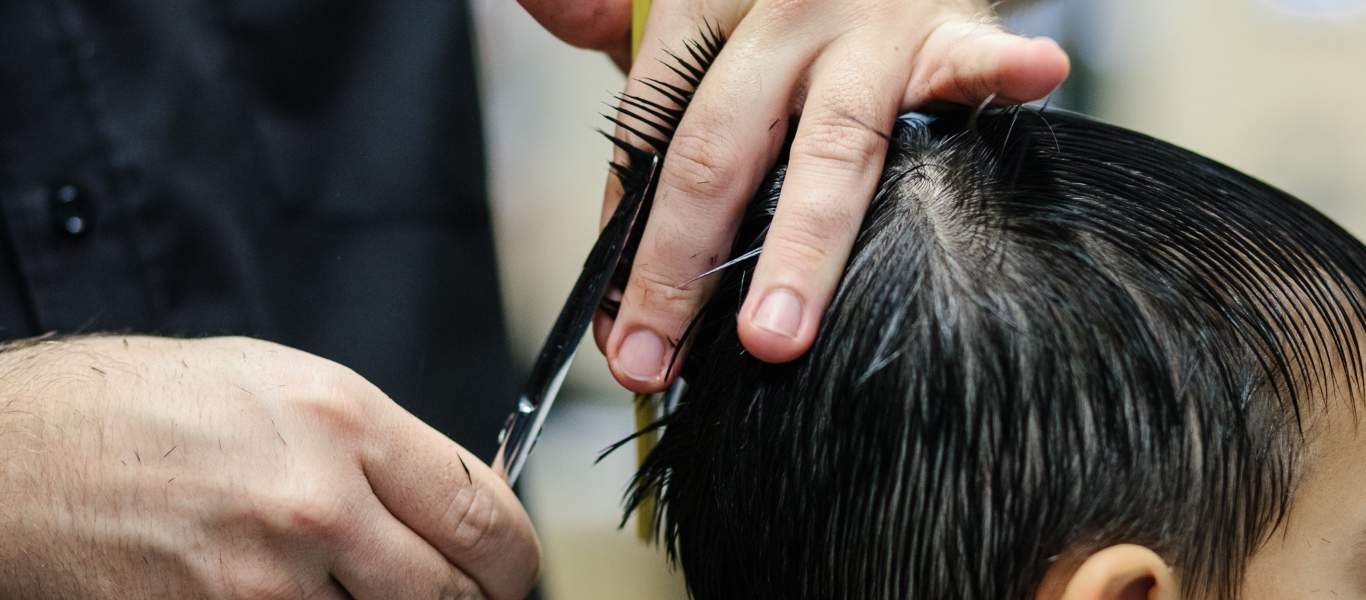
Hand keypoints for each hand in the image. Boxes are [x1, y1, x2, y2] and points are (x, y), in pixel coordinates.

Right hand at [0, 336, 538, 599]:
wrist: (25, 458)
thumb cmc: (153, 411)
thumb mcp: (291, 389)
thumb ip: (388, 451)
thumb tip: (463, 502)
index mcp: (345, 424)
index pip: (486, 516)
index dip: (514, 560)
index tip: (510, 570)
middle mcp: (316, 505)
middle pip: (453, 596)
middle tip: (451, 593)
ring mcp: (265, 586)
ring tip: (358, 587)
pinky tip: (300, 598)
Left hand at [520, 0, 1068, 391]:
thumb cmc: (779, 0)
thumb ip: (622, 20)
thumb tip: (538, 2)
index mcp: (704, 3)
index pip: (650, 129)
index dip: (628, 236)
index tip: (618, 330)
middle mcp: (779, 12)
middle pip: (718, 147)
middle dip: (680, 264)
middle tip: (655, 358)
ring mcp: (868, 26)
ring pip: (831, 146)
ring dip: (803, 247)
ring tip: (774, 335)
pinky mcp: (947, 28)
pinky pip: (975, 56)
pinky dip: (1001, 69)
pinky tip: (1035, 76)